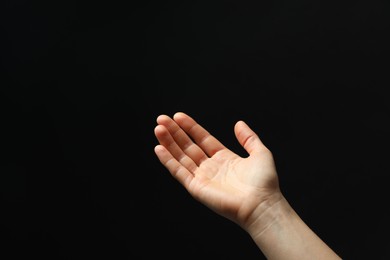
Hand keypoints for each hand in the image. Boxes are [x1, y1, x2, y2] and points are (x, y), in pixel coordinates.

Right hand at [154, 112, 281, 227]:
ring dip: (168, 143)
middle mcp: (211, 167)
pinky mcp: (196, 188)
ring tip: (158, 128)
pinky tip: (159, 148)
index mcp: (224, 158)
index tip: (178, 116)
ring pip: (180, 156)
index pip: (202, 138)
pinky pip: (179, 172)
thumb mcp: (260, 153)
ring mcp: (202, 177)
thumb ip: (249, 138)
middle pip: (188, 146)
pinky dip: (168, 161)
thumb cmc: (264, 183)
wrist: (261, 205)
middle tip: (162, 119)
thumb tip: (239, 123)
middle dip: (174, 132)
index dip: (190, 127)